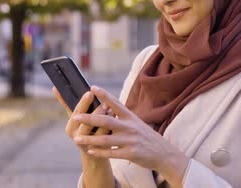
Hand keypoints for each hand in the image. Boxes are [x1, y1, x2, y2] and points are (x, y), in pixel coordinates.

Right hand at [52, 87, 112, 155]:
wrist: (92, 155)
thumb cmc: (82, 129)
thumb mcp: (74, 119)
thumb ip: (66, 104)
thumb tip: (55, 87)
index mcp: (70, 128)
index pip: (76, 113)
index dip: (83, 103)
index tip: (90, 92)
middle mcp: (78, 137)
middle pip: (87, 124)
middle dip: (96, 112)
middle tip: (104, 102)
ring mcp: (90, 145)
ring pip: (98, 132)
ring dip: (105, 120)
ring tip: (111, 108)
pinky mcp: (101, 150)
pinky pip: (106, 139)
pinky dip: (111, 128)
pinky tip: (115, 118)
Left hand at [71, 86, 188, 185]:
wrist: (164, 153)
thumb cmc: (146, 136)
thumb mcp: (136, 123)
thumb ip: (122, 116)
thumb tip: (106, 106)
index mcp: (130, 117)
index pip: (115, 103)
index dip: (104, 95)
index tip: (92, 87)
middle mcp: (130, 127)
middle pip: (107, 121)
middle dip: (90, 119)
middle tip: (75, 116)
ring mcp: (130, 141)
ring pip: (106, 139)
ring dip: (90, 139)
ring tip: (76, 139)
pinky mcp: (131, 154)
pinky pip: (112, 153)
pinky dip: (100, 152)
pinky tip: (90, 151)